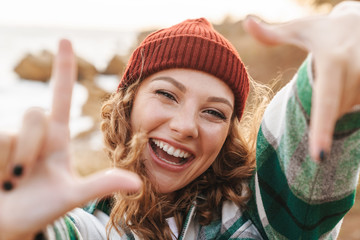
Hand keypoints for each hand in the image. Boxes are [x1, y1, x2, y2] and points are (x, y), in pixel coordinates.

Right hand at [0, 40, 141, 239]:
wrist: (8, 225)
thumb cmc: (37, 210)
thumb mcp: (70, 197)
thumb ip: (100, 186)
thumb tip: (138, 183)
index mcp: (56, 138)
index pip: (60, 96)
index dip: (63, 69)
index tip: (66, 40)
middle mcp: (34, 134)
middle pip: (35, 115)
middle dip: (31, 148)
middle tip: (25, 179)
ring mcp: (8, 139)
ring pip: (12, 134)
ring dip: (14, 165)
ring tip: (11, 184)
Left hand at [243, 1, 359, 161]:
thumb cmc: (325, 30)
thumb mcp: (300, 29)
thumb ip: (272, 33)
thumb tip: (246, 21)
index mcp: (332, 61)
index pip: (326, 101)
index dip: (322, 130)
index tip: (318, 156)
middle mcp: (357, 71)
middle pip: (336, 111)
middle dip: (323, 107)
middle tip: (324, 77)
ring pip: (349, 111)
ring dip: (338, 103)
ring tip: (337, 76)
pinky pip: (359, 108)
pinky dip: (349, 103)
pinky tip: (347, 84)